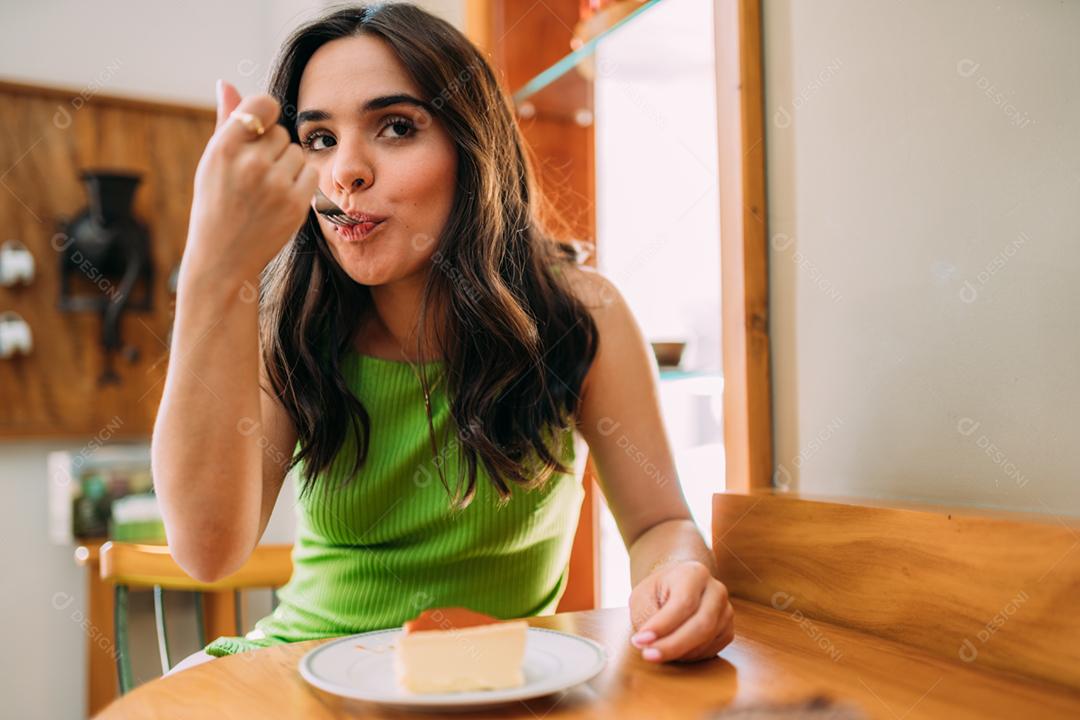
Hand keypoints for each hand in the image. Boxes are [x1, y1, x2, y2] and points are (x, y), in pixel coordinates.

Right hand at [183, 79, 318, 285]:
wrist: (223, 257)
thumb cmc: (216, 204)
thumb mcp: (212, 162)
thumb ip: (226, 121)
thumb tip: (227, 83)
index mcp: (224, 148)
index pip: (262, 104)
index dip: (266, 113)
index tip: (260, 129)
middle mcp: (250, 164)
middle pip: (281, 132)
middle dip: (272, 148)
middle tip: (254, 174)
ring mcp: (275, 185)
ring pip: (296, 153)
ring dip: (287, 166)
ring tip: (265, 188)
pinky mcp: (295, 204)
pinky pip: (310, 173)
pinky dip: (300, 183)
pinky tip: (280, 198)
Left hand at [627, 560, 733, 662]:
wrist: (678, 586)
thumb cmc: (657, 591)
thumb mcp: (642, 597)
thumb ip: (647, 617)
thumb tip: (651, 643)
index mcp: (695, 574)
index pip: (683, 603)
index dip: (663, 625)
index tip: (641, 640)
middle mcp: (716, 590)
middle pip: (702, 625)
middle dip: (673, 645)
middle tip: (648, 655)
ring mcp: (726, 611)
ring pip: (706, 641)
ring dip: (678, 652)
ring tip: (655, 650)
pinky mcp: (727, 630)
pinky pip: (711, 651)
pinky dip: (689, 656)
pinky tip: (673, 650)